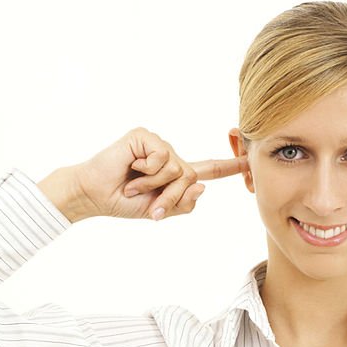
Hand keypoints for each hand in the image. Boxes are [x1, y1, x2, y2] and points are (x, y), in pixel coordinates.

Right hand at [60, 127, 248, 220]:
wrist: (95, 196)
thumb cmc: (124, 203)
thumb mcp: (159, 211)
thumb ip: (184, 204)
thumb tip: (202, 186)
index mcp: (175, 174)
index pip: (208, 169)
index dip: (229, 167)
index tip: (251, 161)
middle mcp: (170, 156)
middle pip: (191, 177)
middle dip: (170, 196)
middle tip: (148, 202)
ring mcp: (157, 145)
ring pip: (177, 169)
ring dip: (154, 184)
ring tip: (134, 185)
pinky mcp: (144, 136)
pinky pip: (162, 157)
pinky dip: (147, 170)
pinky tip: (131, 168)